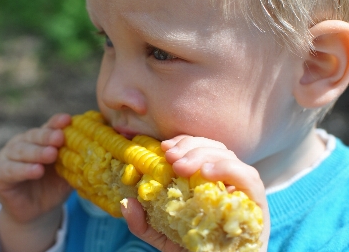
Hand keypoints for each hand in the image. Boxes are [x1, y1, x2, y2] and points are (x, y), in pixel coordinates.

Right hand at [0, 113, 71, 223]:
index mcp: (40, 139)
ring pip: (21, 151)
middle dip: (47, 136)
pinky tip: (36, 170)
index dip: (57, 123)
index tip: (68, 120)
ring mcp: (8, 157)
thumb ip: (77, 159)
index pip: (48, 127)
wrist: (37, 212)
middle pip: (34, 136)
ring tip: (51, 154)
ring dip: (37, 152)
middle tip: (60, 138)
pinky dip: (24, 170)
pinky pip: (11, 170)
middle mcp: (22, 143)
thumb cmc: (54, 186)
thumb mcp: (68, 172)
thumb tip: (98, 147)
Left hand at [123, 135, 269, 251]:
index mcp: (208, 181)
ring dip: (204, 154)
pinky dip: (229, 168)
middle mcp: (227, 181)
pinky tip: (208, 172)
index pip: (200, 148)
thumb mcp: (163, 236)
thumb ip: (144, 223)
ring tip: (181, 166)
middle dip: (190, 147)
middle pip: (214, 148)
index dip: (184, 142)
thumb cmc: (193, 251)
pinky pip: (249, 178)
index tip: (164, 147)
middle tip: (170, 157)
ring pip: (229, 156)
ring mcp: (243, 191)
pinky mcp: (257, 204)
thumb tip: (127, 203)